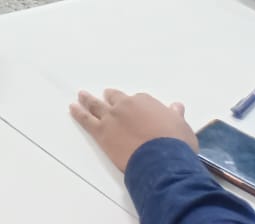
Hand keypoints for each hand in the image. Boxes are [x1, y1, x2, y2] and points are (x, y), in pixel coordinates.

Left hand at [70, 89, 196, 172]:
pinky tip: (72, 108)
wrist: (161, 160)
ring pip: (97, 105)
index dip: (136, 106)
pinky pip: (86, 120)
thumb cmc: (176, 144)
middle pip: (114, 98)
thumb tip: (177, 106)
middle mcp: (126, 105)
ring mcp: (111, 118)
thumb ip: (176, 115)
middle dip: (110, 97)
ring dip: (88, 100)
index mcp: (145, 102)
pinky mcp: (101, 132)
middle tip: (105, 95)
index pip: (138, 100)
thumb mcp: (182, 127)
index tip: (136, 110)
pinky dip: (78, 113)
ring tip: (81, 95)